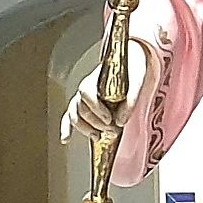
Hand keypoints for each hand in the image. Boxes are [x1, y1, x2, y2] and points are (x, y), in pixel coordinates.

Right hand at [58, 26, 165, 142]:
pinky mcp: (82, 107)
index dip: (96, 108)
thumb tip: (120, 121)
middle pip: (81, 108)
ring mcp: (82, 98)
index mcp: (96, 79)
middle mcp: (85, 89)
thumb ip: (130, 100)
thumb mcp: (137, 82)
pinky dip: (66, 128)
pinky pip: (69, 117)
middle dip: (95, 123)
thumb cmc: (131, 71)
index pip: (87, 93)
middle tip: (112, 131)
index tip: (109, 119)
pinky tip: (65, 139)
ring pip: (74, 115)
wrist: (130, 63)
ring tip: (98, 136)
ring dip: (85, 128)